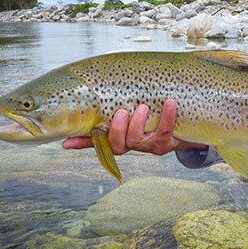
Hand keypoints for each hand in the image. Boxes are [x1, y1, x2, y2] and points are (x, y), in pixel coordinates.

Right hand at [62, 99, 206, 154]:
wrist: (181, 126)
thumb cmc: (149, 117)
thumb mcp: (128, 115)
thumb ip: (106, 115)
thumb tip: (75, 117)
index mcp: (117, 138)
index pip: (96, 142)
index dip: (82, 143)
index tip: (67, 142)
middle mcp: (131, 145)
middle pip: (118, 145)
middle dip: (118, 129)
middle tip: (122, 112)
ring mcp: (148, 145)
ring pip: (139, 141)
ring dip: (139, 123)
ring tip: (142, 106)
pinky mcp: (165, 142)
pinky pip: (165, 131)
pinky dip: (167, 116)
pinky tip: (169, 103)